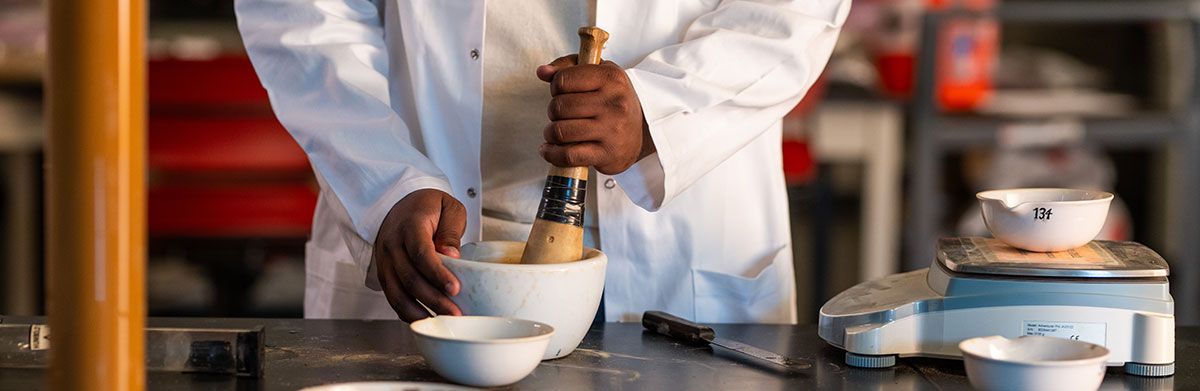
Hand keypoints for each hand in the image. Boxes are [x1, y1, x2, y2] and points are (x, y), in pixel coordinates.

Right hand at [374, 189, 465, 321]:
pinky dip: (407, 311)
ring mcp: (385, 260)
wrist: (401, 203)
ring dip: (419, 311)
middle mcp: (392, 244)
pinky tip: (425, 318)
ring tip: (442, 321)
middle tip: (455, 312)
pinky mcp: (384, 273)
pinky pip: (392, 297)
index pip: (420, 252)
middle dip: (433, 299)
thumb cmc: (428, 207)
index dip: (437, 273)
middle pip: (409, 277)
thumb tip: (452, 257)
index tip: (454, 288)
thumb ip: (451, 231)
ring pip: (397, 292)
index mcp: (410, 225)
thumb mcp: (449, 208)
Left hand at [536, 54, 654, 174]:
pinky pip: (568, 155)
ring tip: (556, 132)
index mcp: (612, 78)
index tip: (562, 93)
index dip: (555, 87)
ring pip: (560, 131)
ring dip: (551, 133)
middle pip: (559, 106)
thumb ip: (568, 67)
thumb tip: (542, 72)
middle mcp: (615, 103)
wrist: (641, 132)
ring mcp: (612, 130)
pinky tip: (550, 149)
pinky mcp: (607, 153)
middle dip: (553, 112)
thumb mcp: (598, 74)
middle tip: (561, 115)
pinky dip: (553, 154)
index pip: (563, 79)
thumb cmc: (612, 100)